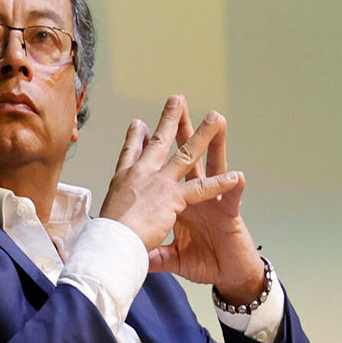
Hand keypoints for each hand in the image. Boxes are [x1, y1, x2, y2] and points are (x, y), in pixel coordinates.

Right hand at [99, 95, 241, 265]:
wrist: (111, 241)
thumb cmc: (106, 236)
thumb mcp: (107, 218)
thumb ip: (116, 215)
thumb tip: (113, 219)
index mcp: (123, 180)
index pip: (130, 154)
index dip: (135, 137)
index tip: (140, 124)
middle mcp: (140, 174)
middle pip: (159, 142)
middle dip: (169, 119)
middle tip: (177, 100)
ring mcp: (159, 182)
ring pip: (186, 154)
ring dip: (204, 135)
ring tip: (215, 118)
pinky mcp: (174, 197)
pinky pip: (202, 188)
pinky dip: (220, 184)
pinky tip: (235, 177)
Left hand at [147, 99, 263, 304]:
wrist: (230, 276)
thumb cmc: (204, 261)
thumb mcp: (171, 256)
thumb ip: (154, 251)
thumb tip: (133, 252)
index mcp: (176, 201)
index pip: (162, 170)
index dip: (151, 149)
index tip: (140, 125)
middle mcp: (193, 196)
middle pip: (185, 157)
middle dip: (181, 130)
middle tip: (176, 103)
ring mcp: (213, 202)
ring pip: (213, 167)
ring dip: (215, 144)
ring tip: (217, 120)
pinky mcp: (229, 216)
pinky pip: (231, 199)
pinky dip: (232, 187)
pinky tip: (237, 174)